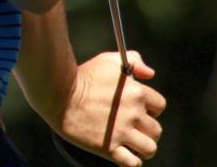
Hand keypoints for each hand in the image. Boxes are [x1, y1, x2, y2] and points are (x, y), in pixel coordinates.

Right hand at [55, 51, 164, 165]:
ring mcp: (122, 132)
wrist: (57, 93)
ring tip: (132, 144)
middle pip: (156, 130)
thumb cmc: (82, 76)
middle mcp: (134, 114)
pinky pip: (132, 163)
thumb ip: (133, 60)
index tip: (139, 110)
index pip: (159, 106)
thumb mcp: (107, 60)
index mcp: (137, 93)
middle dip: (147, 129)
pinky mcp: (108, 148)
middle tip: (132, 128)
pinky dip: (131, 161)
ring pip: (149, 148)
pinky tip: (123, 154)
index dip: (151, 109)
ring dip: (143, 147)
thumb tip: (149, 74)